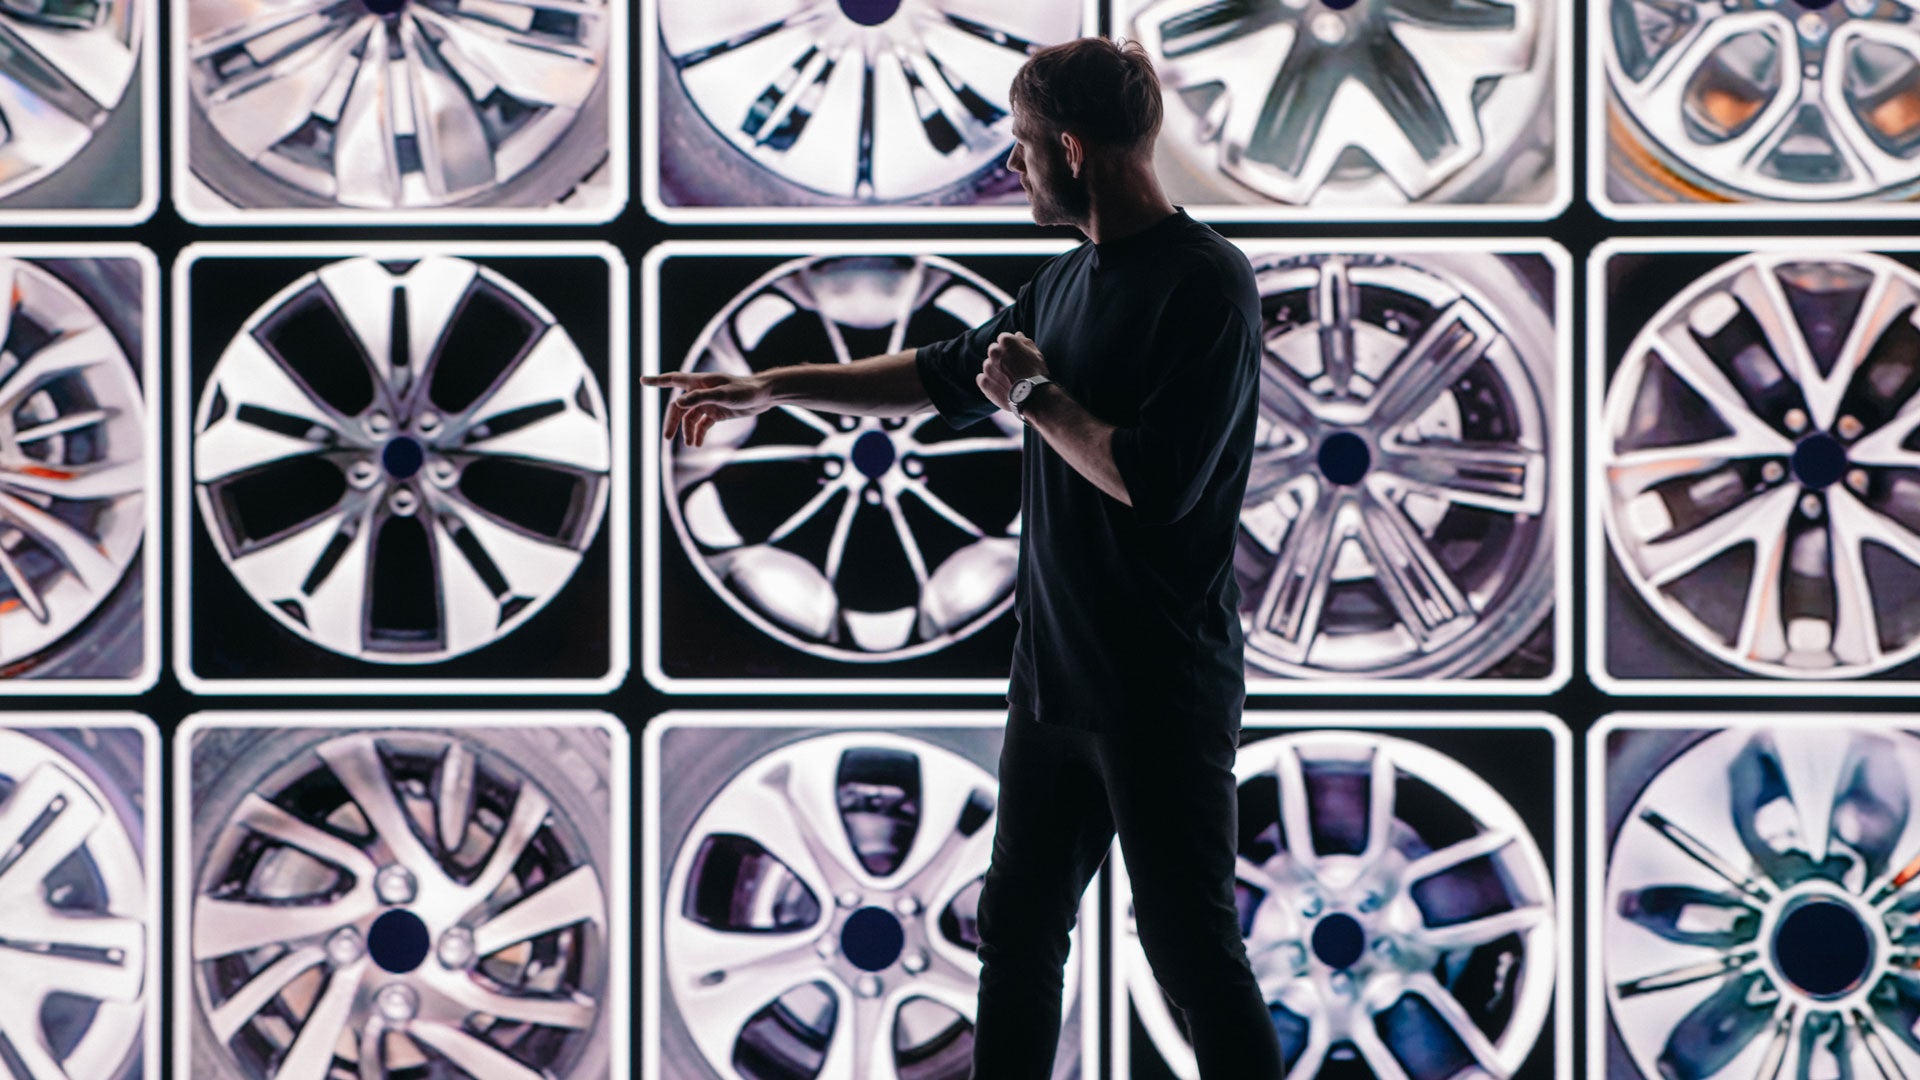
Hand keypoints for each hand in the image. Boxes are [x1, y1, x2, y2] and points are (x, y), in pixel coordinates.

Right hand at [641, 371, 772, 445]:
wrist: (764, 395)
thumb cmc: (745, 390)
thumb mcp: (723, 395)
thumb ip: (700, 398)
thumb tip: (678, 404)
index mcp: (700, 382)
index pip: (673, 380)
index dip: (657, 381)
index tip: (642, 381)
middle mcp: (701, 391)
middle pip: (679, 407)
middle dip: (673, 421)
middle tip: (667, 437)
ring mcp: (708, 402)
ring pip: (690, 418)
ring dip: (688, 431)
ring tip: (690, 444)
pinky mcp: (716, 412)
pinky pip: (701, 424)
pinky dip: (698, 433)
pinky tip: (697, 444)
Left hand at [976, 332, 1047, 411]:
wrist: (1032, 397)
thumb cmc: (1037, 374)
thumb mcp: (1036, 354)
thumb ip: (1025, 342)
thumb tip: (1018, 335)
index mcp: (1006, 341)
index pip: (1003, 339)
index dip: (1010, 347)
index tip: (1016, 355)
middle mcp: (994, 352)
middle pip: (994, 351)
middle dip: (1001, 357)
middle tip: (1012, 369)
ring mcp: (988, 367)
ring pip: (988, 365)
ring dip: (995, 370)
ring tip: (1008, 380)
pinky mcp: (984, 382)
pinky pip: (982, 379)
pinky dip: (989, 382)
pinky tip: (1000, 387)